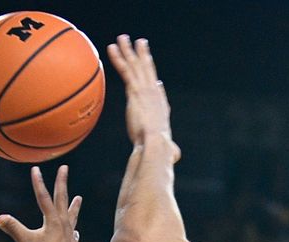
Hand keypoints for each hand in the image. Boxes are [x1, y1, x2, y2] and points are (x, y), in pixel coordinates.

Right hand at [0, 166, 81, 241]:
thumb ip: (13, 228)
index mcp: (53, 220)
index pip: (43, 197)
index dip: (38, 183)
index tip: (35, 169)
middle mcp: (63, 224)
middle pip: (62, 199)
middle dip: (61, 183)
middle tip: (64, 168)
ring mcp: (68, 235)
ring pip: (71, 216)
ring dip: (74, 206)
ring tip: (79, 198)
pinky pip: (72, 236)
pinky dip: (73, 232)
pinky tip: (74, 234)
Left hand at [106, 35, 177, 159]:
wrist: (155, 144)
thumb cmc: (160, 151)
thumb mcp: (167, 150)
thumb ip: (170, 152)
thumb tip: (176, 156)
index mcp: (161, 108)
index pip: (158, 93)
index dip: (155, 84)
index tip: (155, 79)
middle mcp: (154, 94)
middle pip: (148, 70)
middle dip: (144, 56)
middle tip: (141, 43)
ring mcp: (145, 90)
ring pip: (136, 65)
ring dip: (129, 50)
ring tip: (123, 37)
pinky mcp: (135, 90)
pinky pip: (125, 70)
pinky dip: (118, 58)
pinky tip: (112, 48)